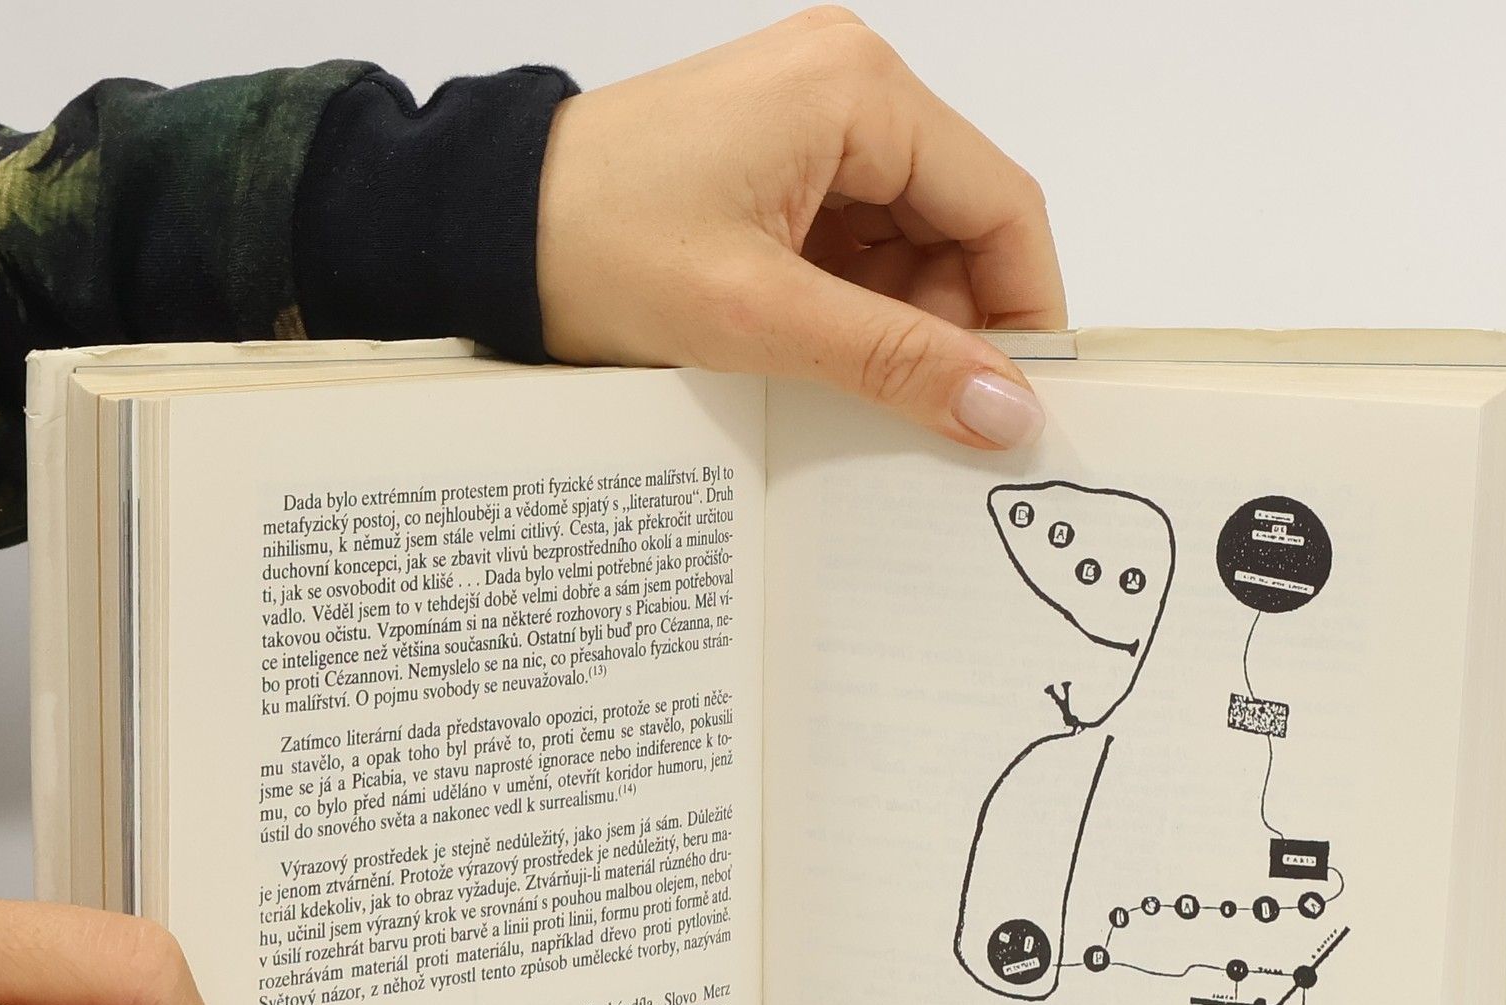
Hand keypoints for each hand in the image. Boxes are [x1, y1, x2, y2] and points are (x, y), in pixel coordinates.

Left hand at [537, 7, 1063, 449]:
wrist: (482, 228)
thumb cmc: (594, 244)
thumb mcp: (760, 318)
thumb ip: (894, 362)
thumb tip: (1004, 408)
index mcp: (858, 91)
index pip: (1001, 206)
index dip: (1023, 311)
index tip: (1016, 403)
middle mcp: (849, 86)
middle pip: (962, 225)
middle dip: (953, 326)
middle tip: (929, 417)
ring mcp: (813, 121)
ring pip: (913, 244)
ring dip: (901, 325)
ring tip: (853, 391)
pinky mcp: (781, 162)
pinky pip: (860, 244)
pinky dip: (857, 310)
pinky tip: (825, 361)